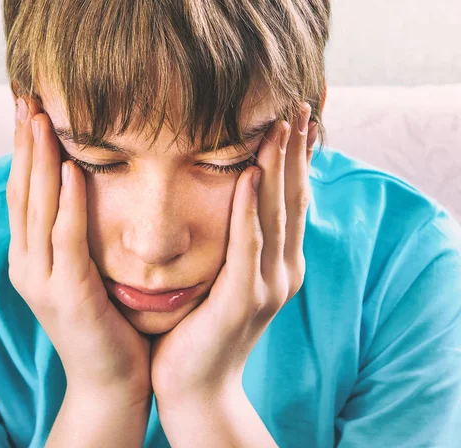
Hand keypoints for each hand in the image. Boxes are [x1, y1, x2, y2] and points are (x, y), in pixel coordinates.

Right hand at [6, 96, 151, 401]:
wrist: (111, 379)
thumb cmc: (105, 316)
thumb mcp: (83, 267)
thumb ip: (75, 230)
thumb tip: (83, 181)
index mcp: (31, 256)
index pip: (23, 192)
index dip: (22, 150)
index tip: (27, 109)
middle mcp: (28, 264)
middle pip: (22, 193)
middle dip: (23, 144)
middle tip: (26, 99)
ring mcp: (44, 281)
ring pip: (38, 210)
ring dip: (38, 162)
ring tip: (41, 119)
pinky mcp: (70, 295)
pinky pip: (67, 240)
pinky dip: (68, 204)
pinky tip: (71, 169)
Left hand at [150, 102, 317, 405]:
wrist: (195, 385)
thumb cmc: (203, 323)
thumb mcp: (228, 273)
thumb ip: (239, 238)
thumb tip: (232, 190)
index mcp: (280, 263)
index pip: (291, 200)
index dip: (297, 159)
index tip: (295, 118)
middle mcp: (283, 271)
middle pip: (291, 200)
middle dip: (295, 152)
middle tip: (299, 107)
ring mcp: (267, 287)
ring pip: (275, 216)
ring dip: (278, 169)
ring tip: (278, 128)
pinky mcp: (242, 301)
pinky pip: (247, 247)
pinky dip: (249, 211)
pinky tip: (248, 176)